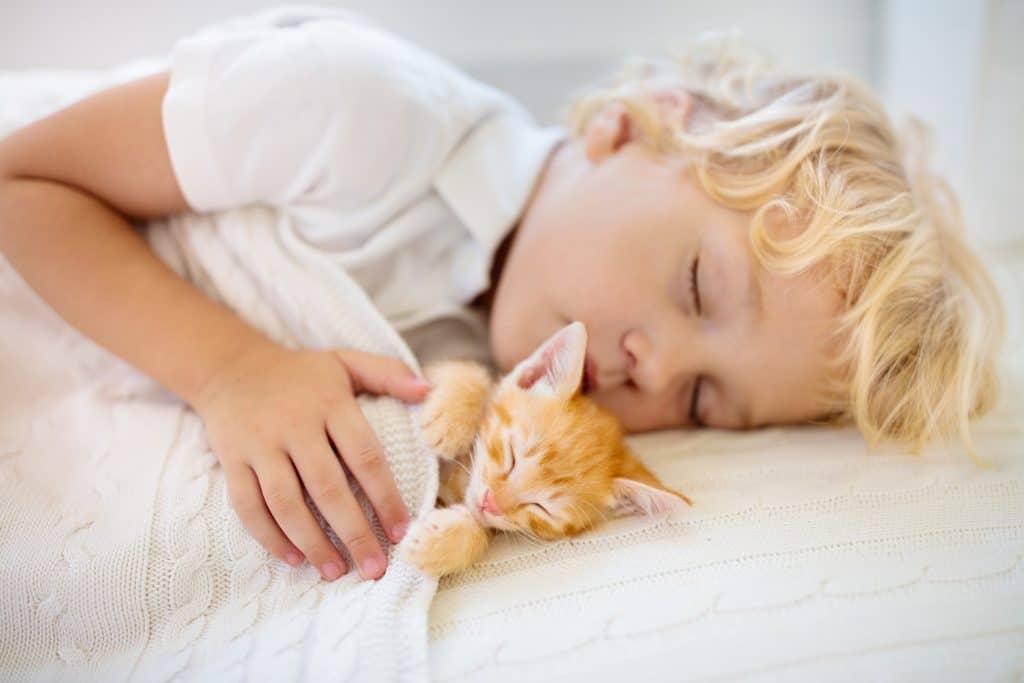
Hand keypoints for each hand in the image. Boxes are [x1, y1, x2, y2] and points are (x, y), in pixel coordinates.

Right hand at [192, 341, 430, 580]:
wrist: (230, 366)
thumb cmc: (301, 373)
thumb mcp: (346, 362)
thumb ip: (388, 374)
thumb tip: (430, 390)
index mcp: (329, 404)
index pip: (364, 456)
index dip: (385, 496)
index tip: (402, 531)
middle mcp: (294, 426)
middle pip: (327, 488)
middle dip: (354, 532)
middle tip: (375, 568)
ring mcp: (260, 445)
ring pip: (286, 503)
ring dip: (313, 543)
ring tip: (336, 571)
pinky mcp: (232, 461)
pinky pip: (248, 506)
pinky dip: (269, 536)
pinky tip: (294, 558)